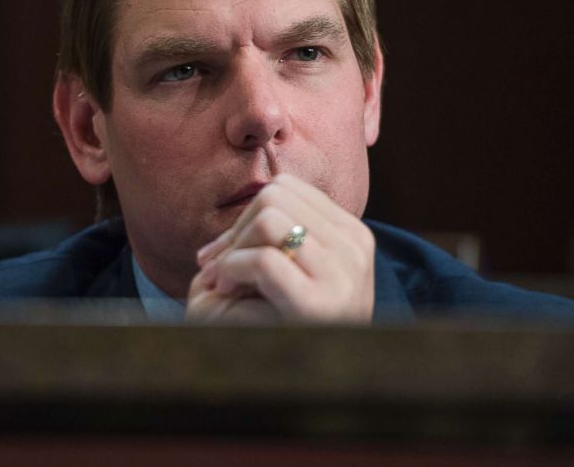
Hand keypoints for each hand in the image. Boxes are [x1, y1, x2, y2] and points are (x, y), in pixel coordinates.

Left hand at [186, 173, 374, 322]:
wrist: (295, 391)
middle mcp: (357, 249)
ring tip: (222, 281)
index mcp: (353, 237)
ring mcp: (345, 278)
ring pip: (271, 218)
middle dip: (236, 228)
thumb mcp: (289, 269)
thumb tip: (255, 183)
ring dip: (232, 248)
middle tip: (216, 268)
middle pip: (277, 195)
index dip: (246, 213)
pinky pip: (264, 259)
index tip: (228, 252)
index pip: (289, 187)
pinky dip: (232, 269)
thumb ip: (278, 231)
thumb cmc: (279, 325)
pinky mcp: (320, 307)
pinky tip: (226, 291)